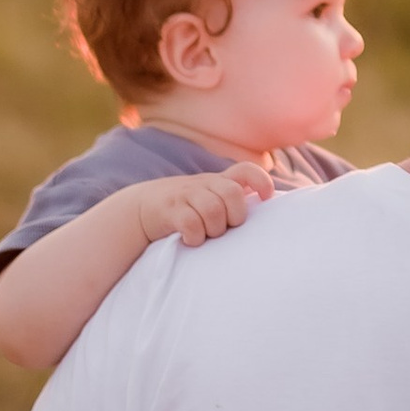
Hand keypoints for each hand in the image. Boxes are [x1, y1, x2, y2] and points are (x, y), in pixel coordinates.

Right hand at [133, 165, 272, 249]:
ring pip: (213, 210)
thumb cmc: (185, 208)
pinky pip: (191, 223)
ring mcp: (186, 195)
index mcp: (218, 181)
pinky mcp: (170, 210)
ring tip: (207, 235)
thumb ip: (232, 200)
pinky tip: (190, 240)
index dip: (261, 181)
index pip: (245, 170)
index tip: (266, 197)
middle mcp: (204, 184)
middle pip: (232, 194)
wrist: (141, 208)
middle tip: (226, 227)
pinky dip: (195, 237)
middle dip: (235, 215)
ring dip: (214, 229)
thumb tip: (267, 214)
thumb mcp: (209, 197)